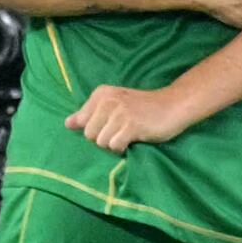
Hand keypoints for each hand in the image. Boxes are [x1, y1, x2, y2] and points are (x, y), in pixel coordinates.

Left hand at [69, 81, 187, 149]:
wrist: (174, 105)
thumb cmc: (143, 107)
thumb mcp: (114, 105)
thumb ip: (90, 113)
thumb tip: (67, 124)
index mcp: (101, 93)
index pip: (81, 123)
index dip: (96, 130)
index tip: (111, 125)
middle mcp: (108, 100)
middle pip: (89, 135)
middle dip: (104, 138)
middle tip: (122, 131)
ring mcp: (120, 112)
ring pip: (102, 142)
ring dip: (115, 144)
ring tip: (129, 135)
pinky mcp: (132, 125)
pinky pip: (115, 146)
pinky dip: (123, 148)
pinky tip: (135, 139)